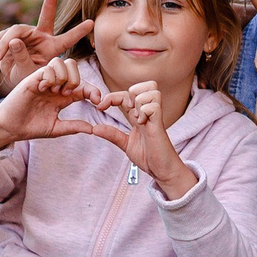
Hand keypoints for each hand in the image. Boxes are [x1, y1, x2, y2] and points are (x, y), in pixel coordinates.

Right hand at [0, 0, 92, 90]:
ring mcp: (29, 33)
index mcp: (53, 48)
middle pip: (46, 15)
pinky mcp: (15, 34)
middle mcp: (43, 36)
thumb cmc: (25, 77)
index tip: (92, 23)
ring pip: (15, 30)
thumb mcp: (25, 72)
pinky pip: (4, 35)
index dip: (78, 32)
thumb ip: (22, 58)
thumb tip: (14, 41)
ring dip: (3, 43)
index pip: (67, 39)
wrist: (12, 77)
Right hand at [0, 57, 105, 150]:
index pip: (84, 86)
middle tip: (67, 95)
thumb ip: (73, 127)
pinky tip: (44, 89)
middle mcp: (55, 85)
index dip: (94, 91)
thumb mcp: (56, 128)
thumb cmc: (31, 127)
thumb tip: (93, 129)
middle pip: (74, 66)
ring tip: (56, 91)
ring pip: (61, 62)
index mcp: (63, 96)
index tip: (99, 103)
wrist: (10, 128)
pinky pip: (47, 68)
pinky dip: (50, 77)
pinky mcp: (32, 79)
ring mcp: (44, 80)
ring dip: (64, 76)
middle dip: (77, 80)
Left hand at [85, 77, 196, 196]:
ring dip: (139, 101)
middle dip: (127, 93)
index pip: (126, 94)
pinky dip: (145, 111)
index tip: (100, 107)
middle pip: (143, 86)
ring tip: (137, 118)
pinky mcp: (159, 125)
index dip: (112, 97)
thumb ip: (112, 135)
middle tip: (124, 110)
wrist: (162, 171)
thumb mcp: (125, 144)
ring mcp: (155, 117)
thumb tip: (94, 128)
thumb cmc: (149, 157)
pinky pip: (153, 106)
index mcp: (138, 116)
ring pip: (151, 91)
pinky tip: (143, 123)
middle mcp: (147, 113)